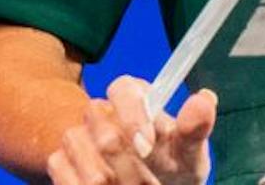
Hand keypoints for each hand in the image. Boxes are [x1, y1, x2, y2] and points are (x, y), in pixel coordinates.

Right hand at [46, 76, 216, 184]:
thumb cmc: (173, 169)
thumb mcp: (190, 154)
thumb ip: (194, 129)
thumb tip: (204, 99)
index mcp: (135, 96)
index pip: (123, 89)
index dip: (133, 117)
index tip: (147, 146)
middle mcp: (102, 110)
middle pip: (105, 135)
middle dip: (131, 170)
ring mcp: (78, 135)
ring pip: (85, 160)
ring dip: (113, 184)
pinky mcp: (60, 160)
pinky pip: (66, 176)